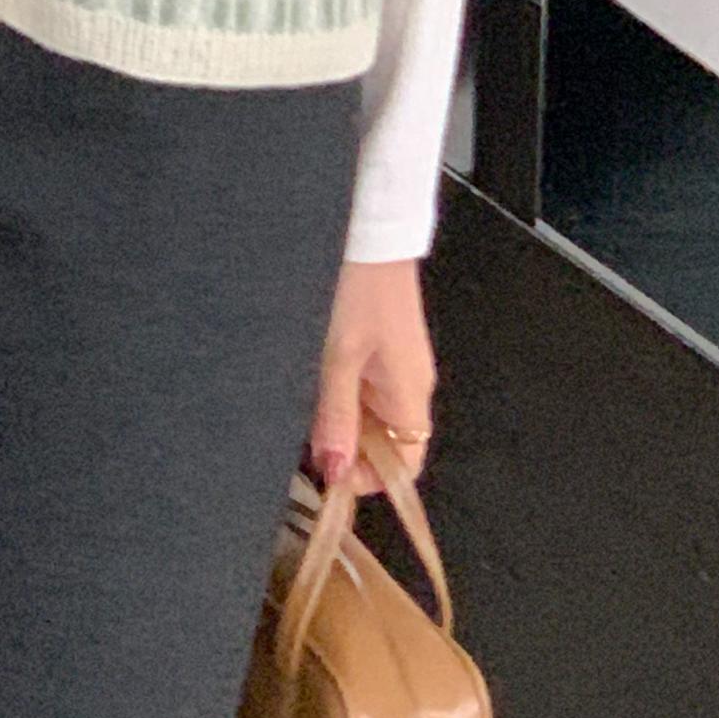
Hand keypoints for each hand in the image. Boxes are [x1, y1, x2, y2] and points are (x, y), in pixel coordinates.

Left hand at [308, 256, 435, 498]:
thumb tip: (335, 471)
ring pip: (374, 417)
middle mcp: (412, 387)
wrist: (372, 238)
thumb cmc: (359, 292)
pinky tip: (317, 384)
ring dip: (343, 422)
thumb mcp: (339, 359)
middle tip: (307, 441)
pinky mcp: (386, 349)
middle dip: (350, 450)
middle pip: (389, 444)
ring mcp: (400, 368)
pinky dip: (344, 397)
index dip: (370, 478)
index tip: (329, 473)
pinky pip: (368, 390)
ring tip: (305, 410)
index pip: (406, 465)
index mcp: (410, 395)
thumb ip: (336, 417)